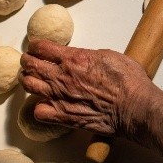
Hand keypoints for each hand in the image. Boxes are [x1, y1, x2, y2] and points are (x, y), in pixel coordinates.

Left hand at [19, 40, 154, 136]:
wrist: (134, 106)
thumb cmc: (128, 80)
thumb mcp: (110, 56)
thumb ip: (90, 55)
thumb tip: (84, 57)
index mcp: (74, 58)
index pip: (41, 47)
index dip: (36, 46)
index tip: (37, 48)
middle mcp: (62, 76)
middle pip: (30, 65)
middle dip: (28, 61)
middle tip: (30, 62)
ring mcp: (60, 97)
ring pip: (29, 86)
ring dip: (28, 81)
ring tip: (33, 81)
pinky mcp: (64, 116)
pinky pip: (38, 112)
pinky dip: (39, 108)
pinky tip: (47, 105)